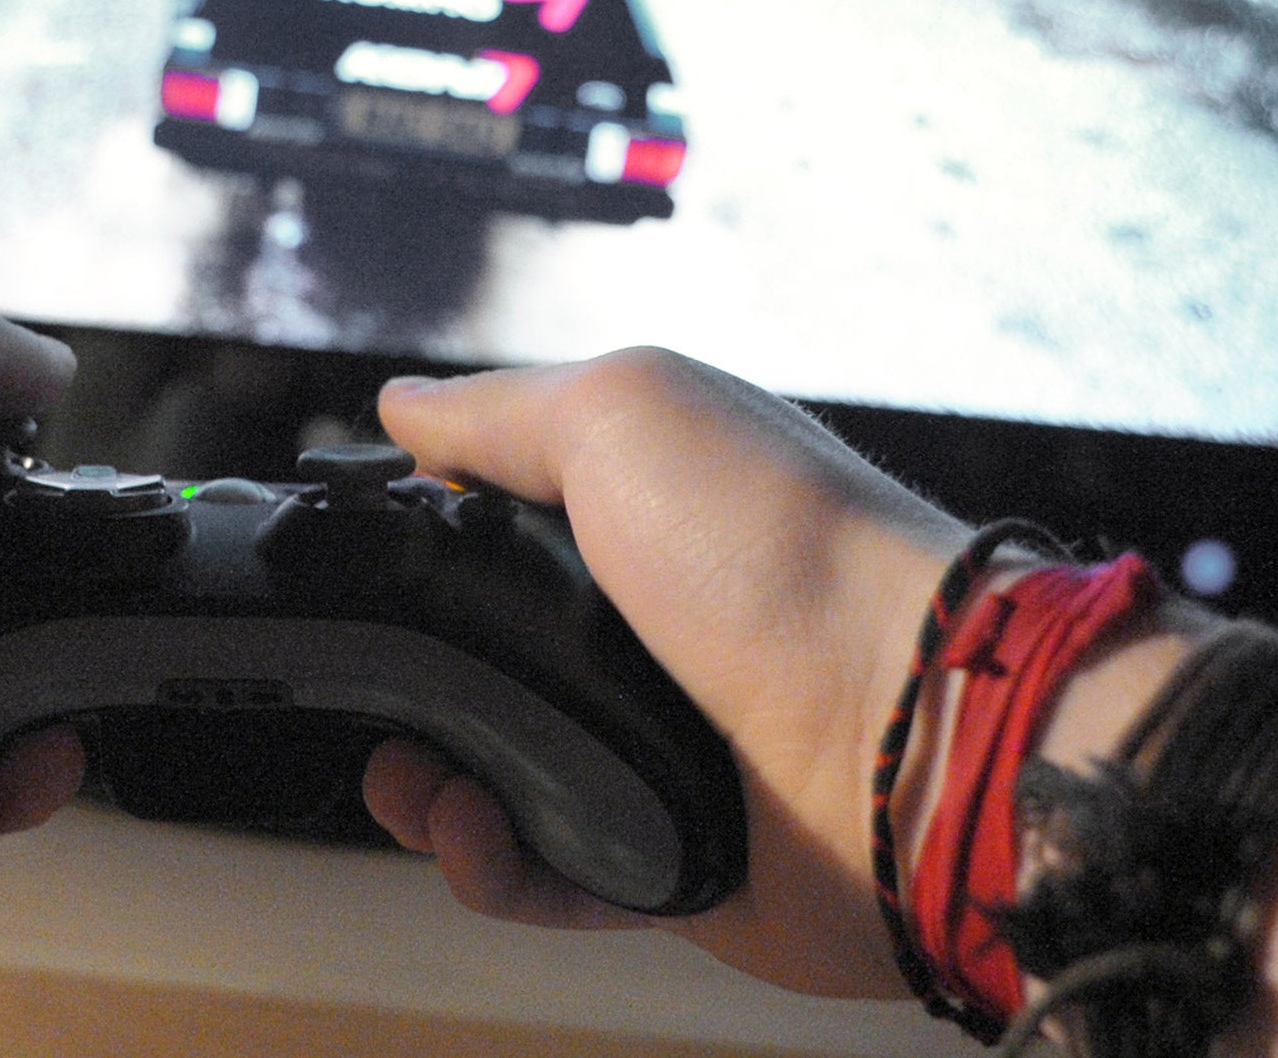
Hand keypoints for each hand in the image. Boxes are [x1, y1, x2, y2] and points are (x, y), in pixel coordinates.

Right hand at [363, 348, 968, 996]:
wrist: (913, 737)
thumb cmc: (775, 548)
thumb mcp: (625, 413)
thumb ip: (500, 412)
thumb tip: (400, 406)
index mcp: (640, 509)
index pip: (493, 523)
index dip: (420, 543)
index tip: (364, 567)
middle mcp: (643, 624)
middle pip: (479, 655)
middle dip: (401, 676)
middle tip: (367, 688)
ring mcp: (655, 742)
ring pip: (496, 770)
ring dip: (426, 783)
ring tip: (412, 783)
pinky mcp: (667, 854)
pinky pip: (545, 871)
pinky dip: (488, 862)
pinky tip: (471, 834)